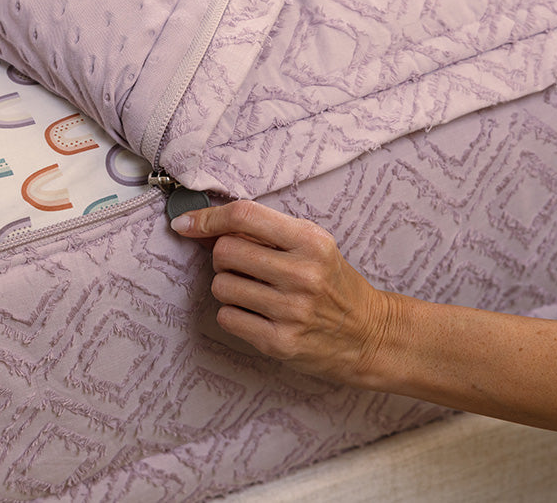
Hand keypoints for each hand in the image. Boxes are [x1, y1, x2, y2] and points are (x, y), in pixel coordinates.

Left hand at [171, 200, 395, 386]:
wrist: (369, 334)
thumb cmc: (333, 285)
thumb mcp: (312, 246)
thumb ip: (265, 232)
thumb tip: (201, 225)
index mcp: (311, 241)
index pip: (244, 216)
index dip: (208, 218)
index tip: (187, 224)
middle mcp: (302, 273)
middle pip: (225, 251)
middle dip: (224, 258)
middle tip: (245, 267)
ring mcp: (291, 310)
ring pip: (221, 286)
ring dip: (229, 288)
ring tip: (256, 293)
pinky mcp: (279, 342)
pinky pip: (227, 317)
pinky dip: (234, 315)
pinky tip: (258, 315)